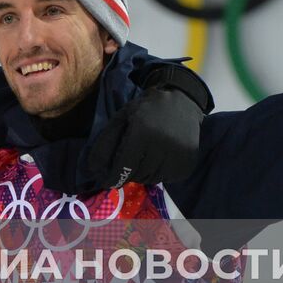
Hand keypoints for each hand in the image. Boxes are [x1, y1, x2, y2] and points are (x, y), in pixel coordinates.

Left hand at [82, 65, 212, 190]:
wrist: (180, 102)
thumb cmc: (146, 110)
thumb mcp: (121, 119)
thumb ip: (106, 143)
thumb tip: (94, 168)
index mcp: (143, 132)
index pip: (124, 165)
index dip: (113, 177)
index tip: (107, 181)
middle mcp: (163, 145)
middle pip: (137, 174)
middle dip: (128, 172)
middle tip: (128, 161)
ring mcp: (179, 155)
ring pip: (152, 179)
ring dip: (143, 173)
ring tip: (143, 158)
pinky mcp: (188, 163)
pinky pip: (167, 179)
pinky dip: (159, 173)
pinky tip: (158, 159)